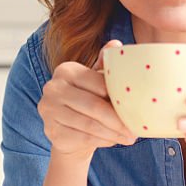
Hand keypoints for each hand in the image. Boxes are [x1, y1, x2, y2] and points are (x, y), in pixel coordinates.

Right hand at [37, 40, 135, 161]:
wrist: (69, 130)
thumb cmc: (88, 100)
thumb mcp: (97, 81)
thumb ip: (105, 65)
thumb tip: (116, 44)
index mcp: (66, 70)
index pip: (98, 83)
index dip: (118, 97)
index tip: (136, 107)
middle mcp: (53, 87)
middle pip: (93, 106)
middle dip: (117, 120)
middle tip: (135, 130)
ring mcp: (49, 110)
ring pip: (89, 124)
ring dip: (113, 133)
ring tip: (129, 138)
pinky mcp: (51, 131)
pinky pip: (83, 138)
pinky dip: (102, 141)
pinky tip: (113, 140)